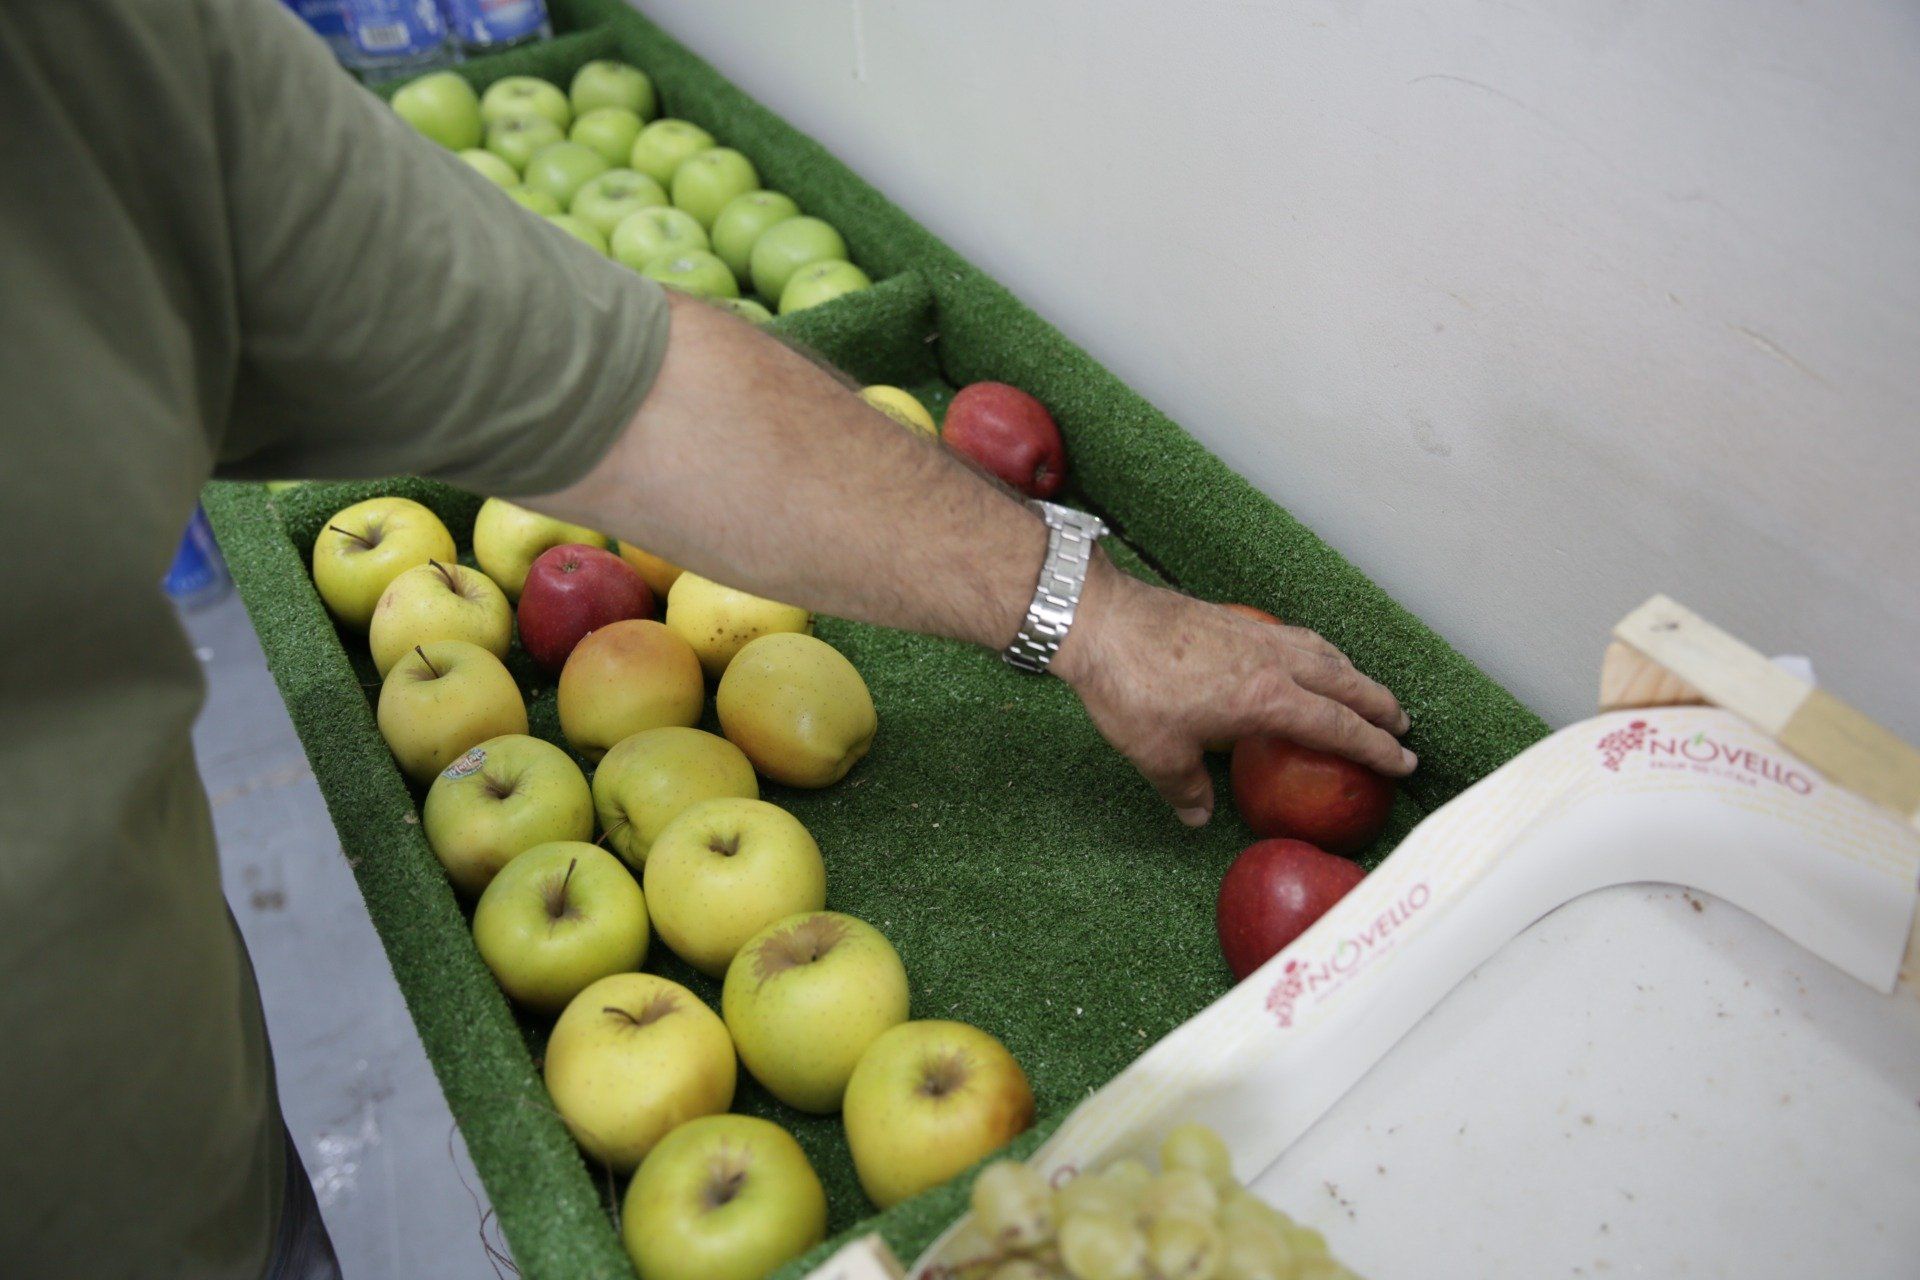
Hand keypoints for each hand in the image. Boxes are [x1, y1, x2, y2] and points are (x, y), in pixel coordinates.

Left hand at [1054, 557, 1414, 825]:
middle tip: (1404, 725)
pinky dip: (1318, 650)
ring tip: (1368, 691)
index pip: (1338, 727)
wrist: (1100, 620)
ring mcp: (1255, 635)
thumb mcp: (1157, 755)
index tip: (1404, 761)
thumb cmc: (1130, 687)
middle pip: (1346, 683)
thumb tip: (1198, 816)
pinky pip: (1295, 636)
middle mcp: (1272, 661)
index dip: (1375, 748)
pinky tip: (1310, 656)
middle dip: (1380, 706)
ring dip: (1354, 675)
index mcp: (1266, 700)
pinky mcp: (1234, 620)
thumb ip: (1186, 789)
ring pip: (1323, 653)